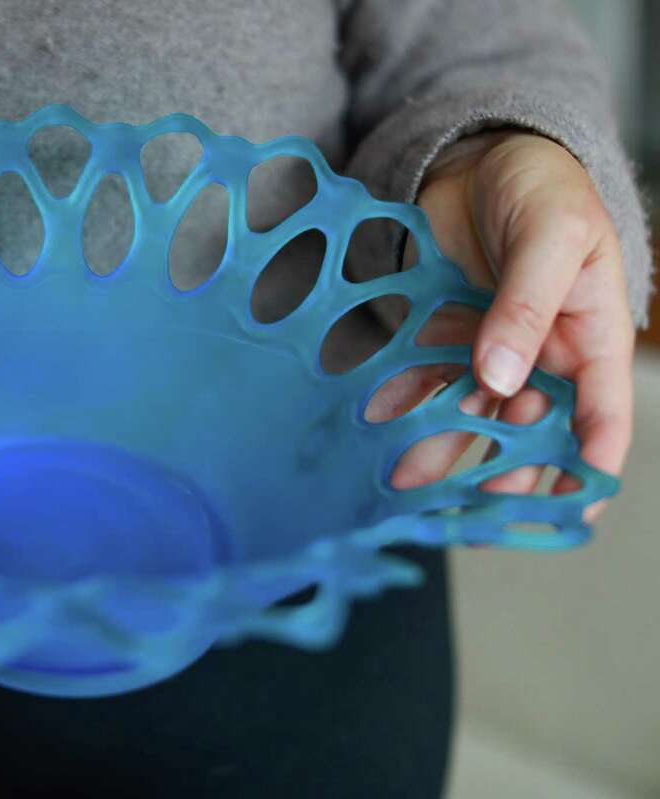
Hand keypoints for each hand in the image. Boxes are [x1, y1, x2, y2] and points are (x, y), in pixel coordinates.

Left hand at [380, 131, 634, 511]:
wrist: (481, 154)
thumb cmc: (541, 186)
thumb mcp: (552, 238)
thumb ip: (527, 308)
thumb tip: (501, 380)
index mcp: (592, 337)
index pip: (601, 416)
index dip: (588, 466)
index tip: (566, 510)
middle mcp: (544, 354)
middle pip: (528, 429)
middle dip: (500, 469)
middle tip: (466, 505)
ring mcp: (492, 347)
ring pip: (470, 413)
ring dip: (439, 447)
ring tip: (404, 480)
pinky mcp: (445, 333)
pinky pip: (425, 377)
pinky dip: (403, 400)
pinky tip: (376, 422)